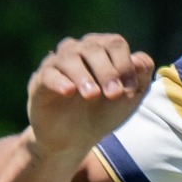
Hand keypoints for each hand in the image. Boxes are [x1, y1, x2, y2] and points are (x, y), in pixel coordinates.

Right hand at [26, 34, 156, 161]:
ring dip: (84, 75)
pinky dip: (59, 81)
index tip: (130, 89)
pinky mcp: (41, 81)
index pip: (115, 43)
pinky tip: (69, 91)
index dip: (125, 64)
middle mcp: (78, 51)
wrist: (75, 138)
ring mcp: (58, 64)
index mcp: (102, 51)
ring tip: (92, 95)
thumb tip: (141, 60)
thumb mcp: (128, 99)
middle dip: (108, 71)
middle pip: (93, 48)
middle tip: (114, 94)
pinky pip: (48, 74)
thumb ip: (140, 79)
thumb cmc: (104, 112)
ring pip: (70, 57)